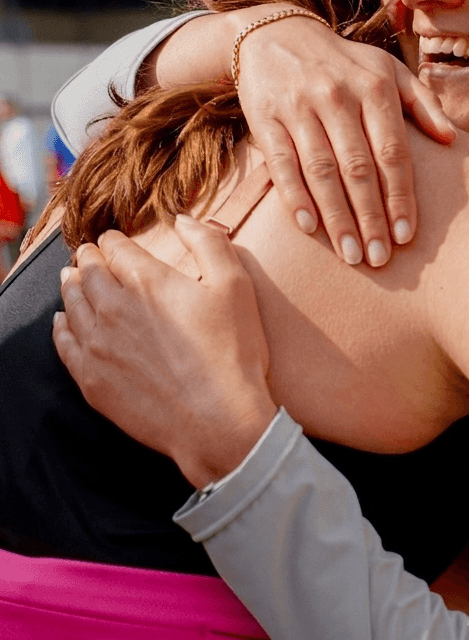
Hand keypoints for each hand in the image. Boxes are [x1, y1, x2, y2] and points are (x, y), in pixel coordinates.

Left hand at [53, 215, 277, 489]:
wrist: (218, 420)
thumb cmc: (233, 352)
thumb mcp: (236, 285)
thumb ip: (209, 242)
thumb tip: (182, 219)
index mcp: (146, 279)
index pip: (115, 246)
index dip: (115, 239)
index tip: (115, 240)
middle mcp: (112, 306)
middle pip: (87, 271)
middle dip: (89, 258)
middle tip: (91, 255)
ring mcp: (97, 344)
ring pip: (71, 302)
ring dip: (72, 285)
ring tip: (74, 279)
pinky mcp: (91, 378)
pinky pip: (63, 342)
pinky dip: (62, 325)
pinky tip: (65, 321)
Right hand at [237, 13, 454, 266]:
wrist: (274, 34)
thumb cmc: (343, 62)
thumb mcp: (388, 70)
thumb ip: (423, 103)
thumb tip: (452, 140)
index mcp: (374, 88)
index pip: (393, 153)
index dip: (400, 197)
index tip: (406, 235)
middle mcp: (338, 98)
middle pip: (359, 169)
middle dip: (371, 218)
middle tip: (379, 259)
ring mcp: (300, 108)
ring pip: (322, 171)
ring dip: (337, 217)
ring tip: (351, 255)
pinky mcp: (266, 118)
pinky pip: (282, 164)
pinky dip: (295, 197)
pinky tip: (310, 228)